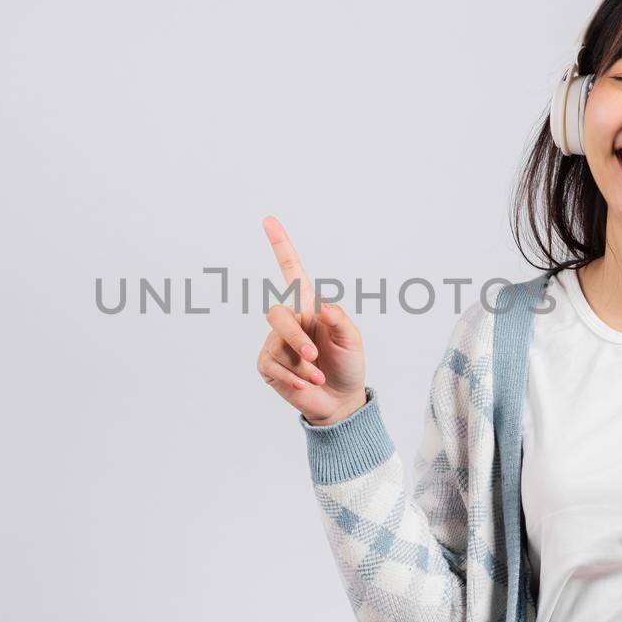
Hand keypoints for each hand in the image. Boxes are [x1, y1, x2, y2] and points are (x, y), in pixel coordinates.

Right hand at [255, 215, 367, 425]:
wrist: (340, 401)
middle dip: (295, 335)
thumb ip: (340, 320)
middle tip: (314, 356)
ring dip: (300, 364)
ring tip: (317, 376)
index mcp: (309, 307)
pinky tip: (304, 385)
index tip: (269, 221)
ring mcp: (276, 343)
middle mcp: (290, 321)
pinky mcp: (268, 365)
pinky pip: (271, 365)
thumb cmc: (348, 366)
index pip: (292, 271)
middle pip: (276, 313)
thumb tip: (322, 306)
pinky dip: (291, 377)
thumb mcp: (353, 341)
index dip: (281, 246)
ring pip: (275, 342)